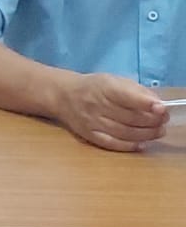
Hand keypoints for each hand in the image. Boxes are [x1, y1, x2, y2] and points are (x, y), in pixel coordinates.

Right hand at [52, 72, 166, 151]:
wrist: (62, 95)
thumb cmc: (93, 87)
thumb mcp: (112, 80)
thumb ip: (135, 91)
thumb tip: (158, 105)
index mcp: (103, 87)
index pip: (126, 97)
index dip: (146, 104)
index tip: (162, 109)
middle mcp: (96, 105)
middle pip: (129, 118)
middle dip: (152, 121)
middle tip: (164, 121)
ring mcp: (92, 122)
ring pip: (124, 132)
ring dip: (146, 134)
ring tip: (159, 132)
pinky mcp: (89, 135)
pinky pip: (112, 143)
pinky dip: (130, 146)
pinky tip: (142, 144)